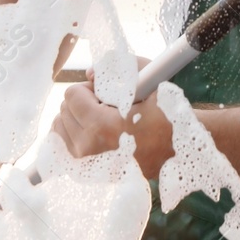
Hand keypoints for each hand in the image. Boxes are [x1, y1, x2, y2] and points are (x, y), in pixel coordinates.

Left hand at [52, 81, 174, 179]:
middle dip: (81, 102)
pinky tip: (92, 131)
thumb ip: (116, 66)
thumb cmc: (165, 113)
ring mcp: (86, 164)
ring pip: (60, 128)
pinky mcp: (87, 173)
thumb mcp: (148, 79)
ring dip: (76, 117)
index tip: (106, 92)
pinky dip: (73, 134)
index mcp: (101, 126)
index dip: (89, 87)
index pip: (71, 95)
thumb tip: (89, 74)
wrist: (179, 149)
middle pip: (64, 110)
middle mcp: (89, 148)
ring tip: (100, 118)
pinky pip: (64, 147)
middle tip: (105, 105)